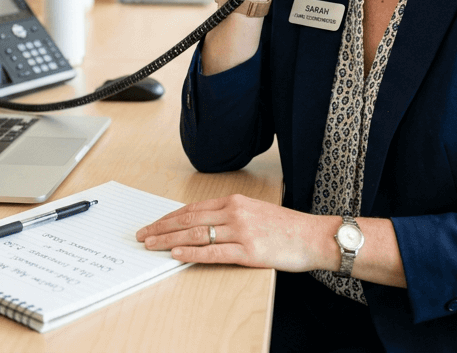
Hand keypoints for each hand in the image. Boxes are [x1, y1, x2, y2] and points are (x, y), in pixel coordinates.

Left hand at [136, 194, 336, 272]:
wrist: (314, 236)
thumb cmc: (286, 227)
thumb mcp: (255, 211)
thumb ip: (230, 215)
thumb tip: (202, 225)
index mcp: (235, 201)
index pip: (192, 208)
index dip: (169, 217)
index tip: (153, 224)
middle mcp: (235, 212)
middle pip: (188, 220)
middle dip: (161, 228)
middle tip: (142, 236)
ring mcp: (241, 232)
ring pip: (196, 235)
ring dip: (169, 241)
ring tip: (151, 246)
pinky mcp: (248, 252)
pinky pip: (213, 252)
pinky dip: (191, 254)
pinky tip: (176, 255)